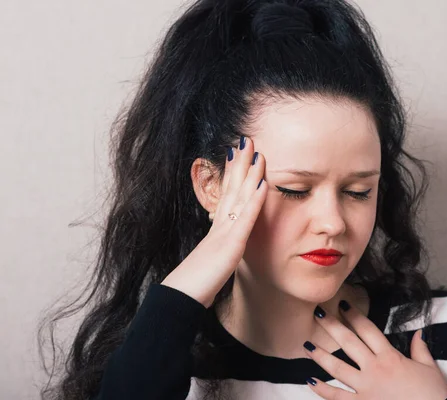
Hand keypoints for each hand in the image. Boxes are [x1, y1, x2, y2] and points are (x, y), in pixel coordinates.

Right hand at [161, 136, 267, 306]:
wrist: (180, 299)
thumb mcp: (209, 265)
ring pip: (239, 197)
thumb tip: (219, 251)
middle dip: (239, 163)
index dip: (232, 174)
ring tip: (256, 151)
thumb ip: (216, 253)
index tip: (237, 155)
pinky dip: (255, 200)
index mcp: (216, 230)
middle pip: (231, 188)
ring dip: (249, 173)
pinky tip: (263, 183)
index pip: (227, 196)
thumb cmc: (194, 286)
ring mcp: (224, 233)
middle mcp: (219, 225)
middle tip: (246, 139)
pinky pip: (245, 219)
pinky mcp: (230, 245)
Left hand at [304, 300, 446, 399]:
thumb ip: (421, 349)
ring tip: (306, 346)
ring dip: (321, 356)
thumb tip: (419, 333)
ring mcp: (366, 388)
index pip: (368, 330)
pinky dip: (322, 390)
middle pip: (349, 343)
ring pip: (338, 368)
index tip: (341, 304)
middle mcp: (375, 369)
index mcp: (390, 357)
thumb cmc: (433, 395)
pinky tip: (309, 381)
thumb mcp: (430, 368)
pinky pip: (338, 397)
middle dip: (332, 326)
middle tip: (318, 313)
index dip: (354, 315)